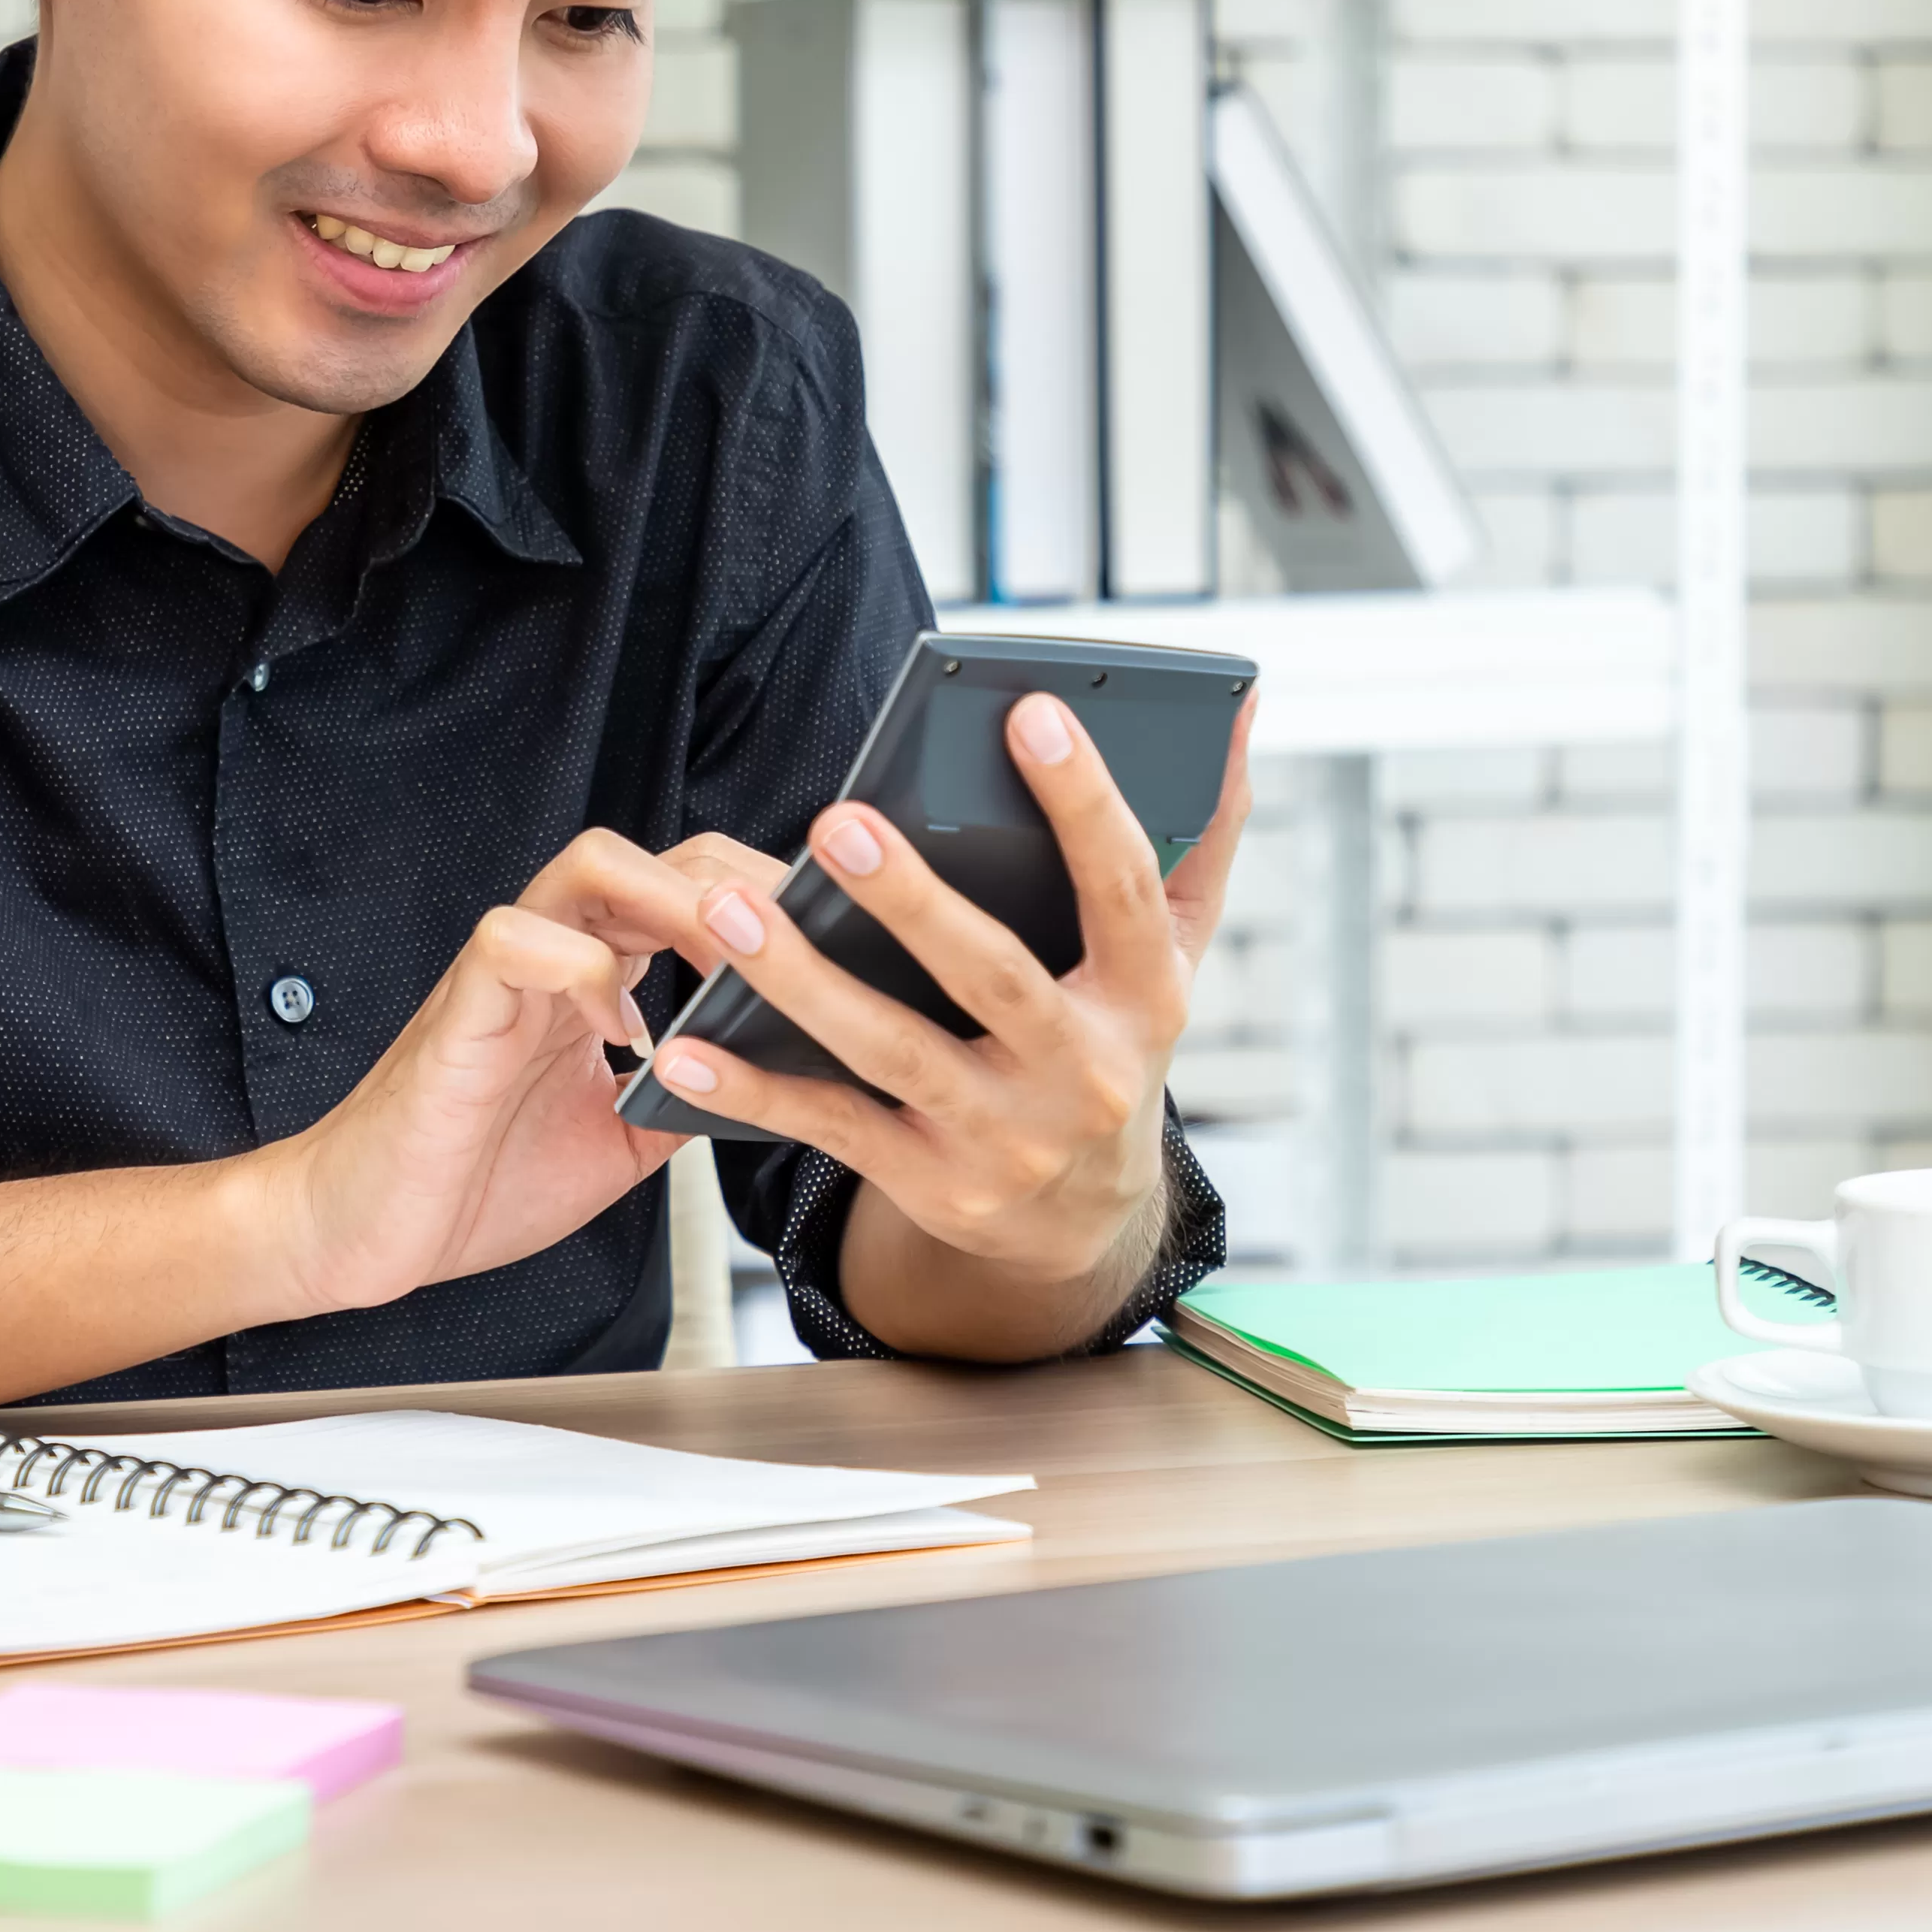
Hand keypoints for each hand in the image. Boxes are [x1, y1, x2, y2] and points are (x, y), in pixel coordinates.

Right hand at [250, 829, 779, 1315]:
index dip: (759, 900)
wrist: (367, 1230)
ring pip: (591, 865)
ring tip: (723, 965)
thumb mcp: (620, 1140)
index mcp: (591, 979)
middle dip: (739, 884)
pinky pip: (517, 938)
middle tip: (797, 944)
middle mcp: (551, 958)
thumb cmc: (475, 1180)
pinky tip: (619, 1035)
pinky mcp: (459, 1012)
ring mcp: (502, 976)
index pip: (686, 889)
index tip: (826, 944)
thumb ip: (686, 1092)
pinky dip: (583, 973)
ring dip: (675, 904)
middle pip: (657, 853)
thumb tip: (780, 1083)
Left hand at [647, 692, 1252, 1296]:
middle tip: (838, 819)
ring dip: (805, 981)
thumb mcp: (1172, 954)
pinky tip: (690, 1048)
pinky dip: (758, 1089)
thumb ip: (1202, 831)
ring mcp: (1005, 1138)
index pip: (1125, 886)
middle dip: (914, 900)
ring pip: (894, 1052)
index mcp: (1147, 997)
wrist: (1083, 1226)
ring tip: (730, 908)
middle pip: (993, 976)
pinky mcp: (933, 1185)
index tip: (1029, 711)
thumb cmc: (1114, 1042)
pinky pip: (834, 1128)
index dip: (1085, 800)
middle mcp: (1084, 1073)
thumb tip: (1241, 705)